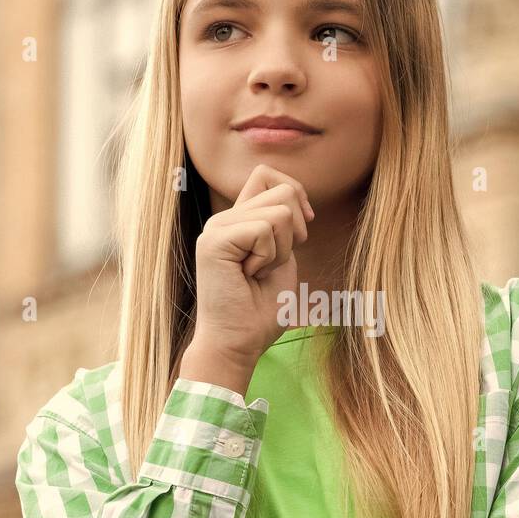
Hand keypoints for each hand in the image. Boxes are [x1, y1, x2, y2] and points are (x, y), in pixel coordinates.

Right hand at [190, 163, 314, 366]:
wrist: (239, 343)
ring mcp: (217, 228)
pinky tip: (249, 276)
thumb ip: (283, 227)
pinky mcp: (215, 240)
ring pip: (280, 211)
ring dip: (281, 250)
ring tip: (259, 273)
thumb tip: (296, 199)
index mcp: (239, 221)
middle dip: (295, 232)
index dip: (296, 192)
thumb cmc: (260, 311)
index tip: (303, 227)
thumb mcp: (282, 259)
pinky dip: (269, 257)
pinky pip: (265, 229)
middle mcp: (225, 220)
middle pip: (283, 190)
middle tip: (272, 264)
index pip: (266, 174)